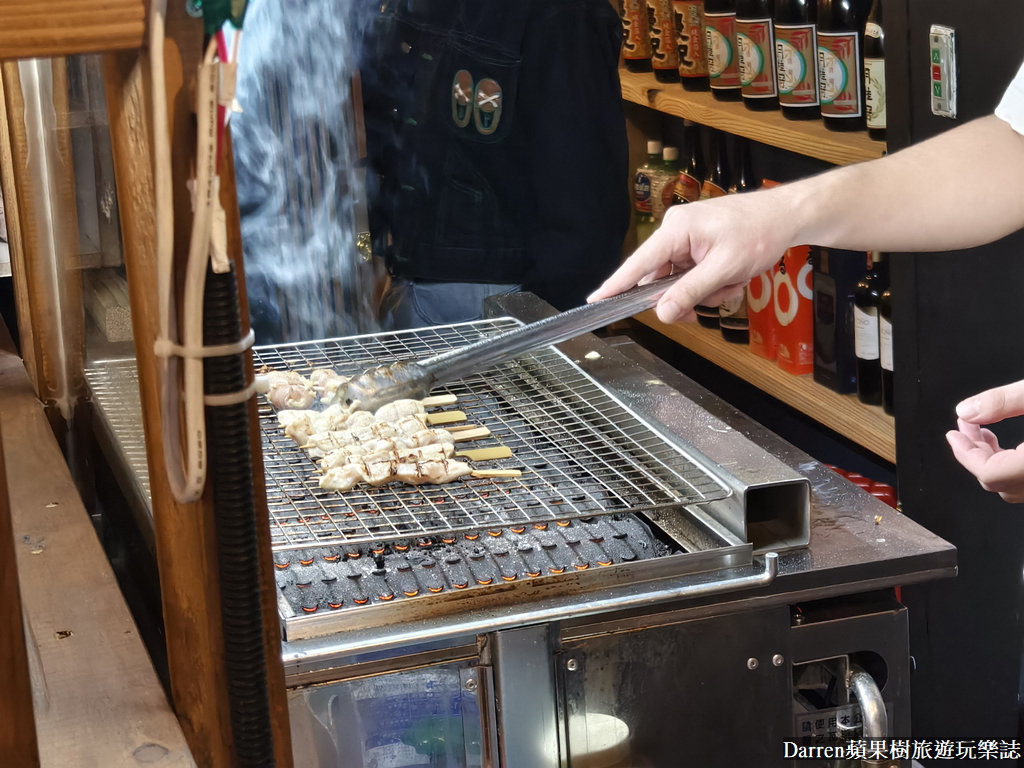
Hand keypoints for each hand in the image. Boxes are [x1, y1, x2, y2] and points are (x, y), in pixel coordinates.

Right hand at [587, 188, 793, 322]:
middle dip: (685, 296)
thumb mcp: (724, 268)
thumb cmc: (759, 232)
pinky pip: (692, 274)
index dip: (616, 285)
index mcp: (677, 230)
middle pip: (659, 279)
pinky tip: (731, 277)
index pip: (638, 264)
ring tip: (731, 282)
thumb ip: (690, 292)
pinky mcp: (698, 245)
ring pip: (679, 281)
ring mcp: (687, 239)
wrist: (786, 216)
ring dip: (704, 291)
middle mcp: (676, 232)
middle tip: (710, 301)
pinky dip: (711, 283)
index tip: (595, 301)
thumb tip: (662, 313)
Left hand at [945, 380, 1023, 502]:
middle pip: (1001, 482)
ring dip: (996, 460)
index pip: (991, 474)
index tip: (953, 435)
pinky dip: (1013, 465)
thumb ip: (1004, 401)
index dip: (965, 454)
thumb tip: (967, 410)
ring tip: (984, 433)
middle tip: (966, 428)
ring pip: (1016, 485)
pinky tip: (1011, 446)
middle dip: (976, 453)